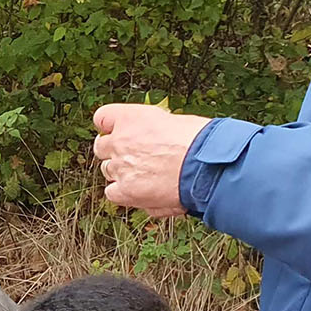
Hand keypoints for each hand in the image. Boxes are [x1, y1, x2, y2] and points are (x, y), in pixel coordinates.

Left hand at [91, 103, 212, 218]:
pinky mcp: (125, 190)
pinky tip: (140, 192)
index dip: (109, 126)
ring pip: (107, 170)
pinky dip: (123, 193)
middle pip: (102, 147)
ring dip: (121, 173)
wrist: (208, 167)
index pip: (102, 117)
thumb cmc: (202, 142)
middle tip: (134, 157)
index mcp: (131, 117)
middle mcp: (120, 140)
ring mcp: (120, 166)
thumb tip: (153, 139)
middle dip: (115, 151)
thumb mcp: (177, 121)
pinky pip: (112, 193)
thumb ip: (154, 129)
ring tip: (145, 176)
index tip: (116, 131)